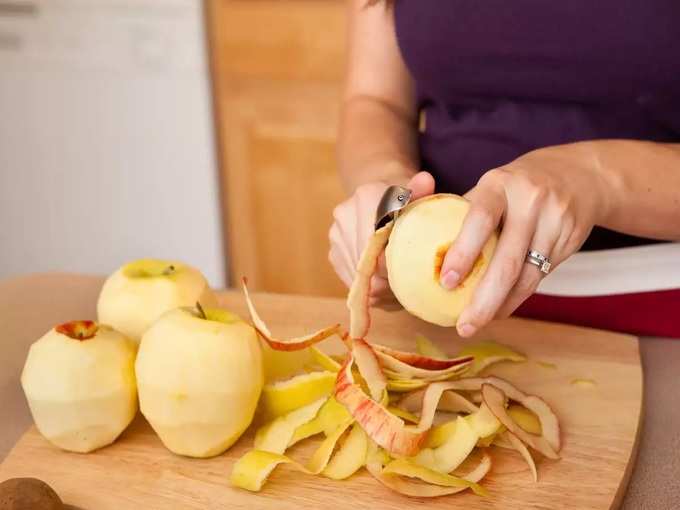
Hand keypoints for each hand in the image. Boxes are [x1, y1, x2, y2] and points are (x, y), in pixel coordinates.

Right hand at [328, 172, 434, 307]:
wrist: (381, 197)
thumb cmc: (406, 201)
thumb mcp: (417, 195)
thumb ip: (422, 191)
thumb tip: (426, 180)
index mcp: (366, 197)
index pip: (378, 241)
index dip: (393, 263)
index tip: (409, 275)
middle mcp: (344, 215)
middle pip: (366, 261)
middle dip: (386, 279)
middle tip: (406, 286)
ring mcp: (336, 234)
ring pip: (357, 274)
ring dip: (377, 285)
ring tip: (396, 286)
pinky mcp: (333, 252)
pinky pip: (350, 277)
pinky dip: (367, 285)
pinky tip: (382, 283)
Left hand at [439, 144, 612, 336]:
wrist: (580, 175)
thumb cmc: (516, 186)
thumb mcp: (491, 186)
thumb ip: (463, 213)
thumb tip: (426, 253)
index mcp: (499, 184)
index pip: (481, 219)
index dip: (463, 252)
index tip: (445, 282)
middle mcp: (530, 200)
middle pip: (507, 260)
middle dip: (483, 299)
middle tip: (463, 326)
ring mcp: (555, 221)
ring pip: (526, 276)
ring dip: (500, 305)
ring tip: (477, 322)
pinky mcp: (571, 240)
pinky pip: (539, 277)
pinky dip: (517, 297)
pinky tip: (500, 308)